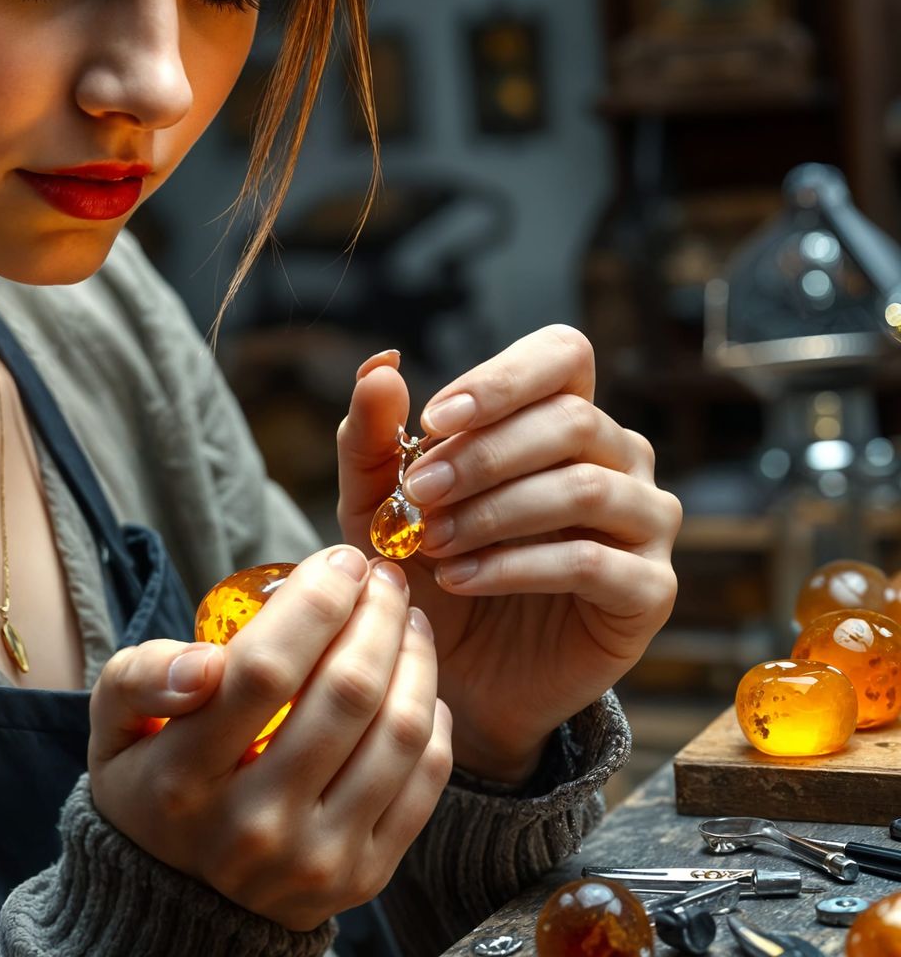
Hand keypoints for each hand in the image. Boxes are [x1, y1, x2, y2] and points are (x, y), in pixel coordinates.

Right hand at [87, 545, 453, 931]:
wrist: (178, 898)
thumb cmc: (149, 777)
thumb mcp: (114, 720)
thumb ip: (142, 676)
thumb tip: (204, 661)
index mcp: (182, 778)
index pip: (266, 670)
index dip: (316, 602)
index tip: (339, 560)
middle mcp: (253, 827)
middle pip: (345, 695)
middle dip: (376, 615)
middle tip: (382, 577)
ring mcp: (314, 859)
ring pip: (398, 736)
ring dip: (414, 657)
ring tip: (405, 617)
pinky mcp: (362, 879)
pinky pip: (423, 785)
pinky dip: (432, 719)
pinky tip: (417, 680)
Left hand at [336, 329, 679, 784]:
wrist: (453, 669)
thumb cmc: (425, 565)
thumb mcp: (378, 500)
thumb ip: (374, 435)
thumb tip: (380, 366)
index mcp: (564, 413)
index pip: (562, 355)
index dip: (502, 379)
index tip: (433, 420)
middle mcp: (618, 456)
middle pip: (571, 419)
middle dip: (482, 455)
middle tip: (419, 494)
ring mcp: (645, 522)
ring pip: (584, 486)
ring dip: (494, 511)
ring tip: (432, 541)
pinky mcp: (650, 591)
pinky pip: (590, 562)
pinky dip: (513, 566)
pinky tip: (459, 579)